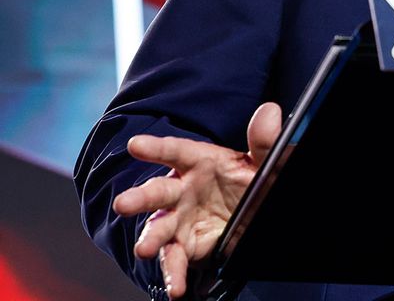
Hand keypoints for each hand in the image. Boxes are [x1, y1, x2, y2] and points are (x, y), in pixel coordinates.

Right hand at [112, 102, 281, 298]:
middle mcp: (183, 189)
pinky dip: (174, 273)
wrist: (259, 210)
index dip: (155, 148)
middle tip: (123, 204)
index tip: (135, 145)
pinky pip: (176, 259)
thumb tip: (269, 111)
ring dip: (150, 238)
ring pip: (159, 227)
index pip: (176, 151)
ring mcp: (181, 218)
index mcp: (200, 161)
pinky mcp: (187, 244)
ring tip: (144, 248)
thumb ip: (265, 141)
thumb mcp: (265, 162)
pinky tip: (176, 287)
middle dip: (138, 198)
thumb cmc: (256, 180)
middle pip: (156, 191)